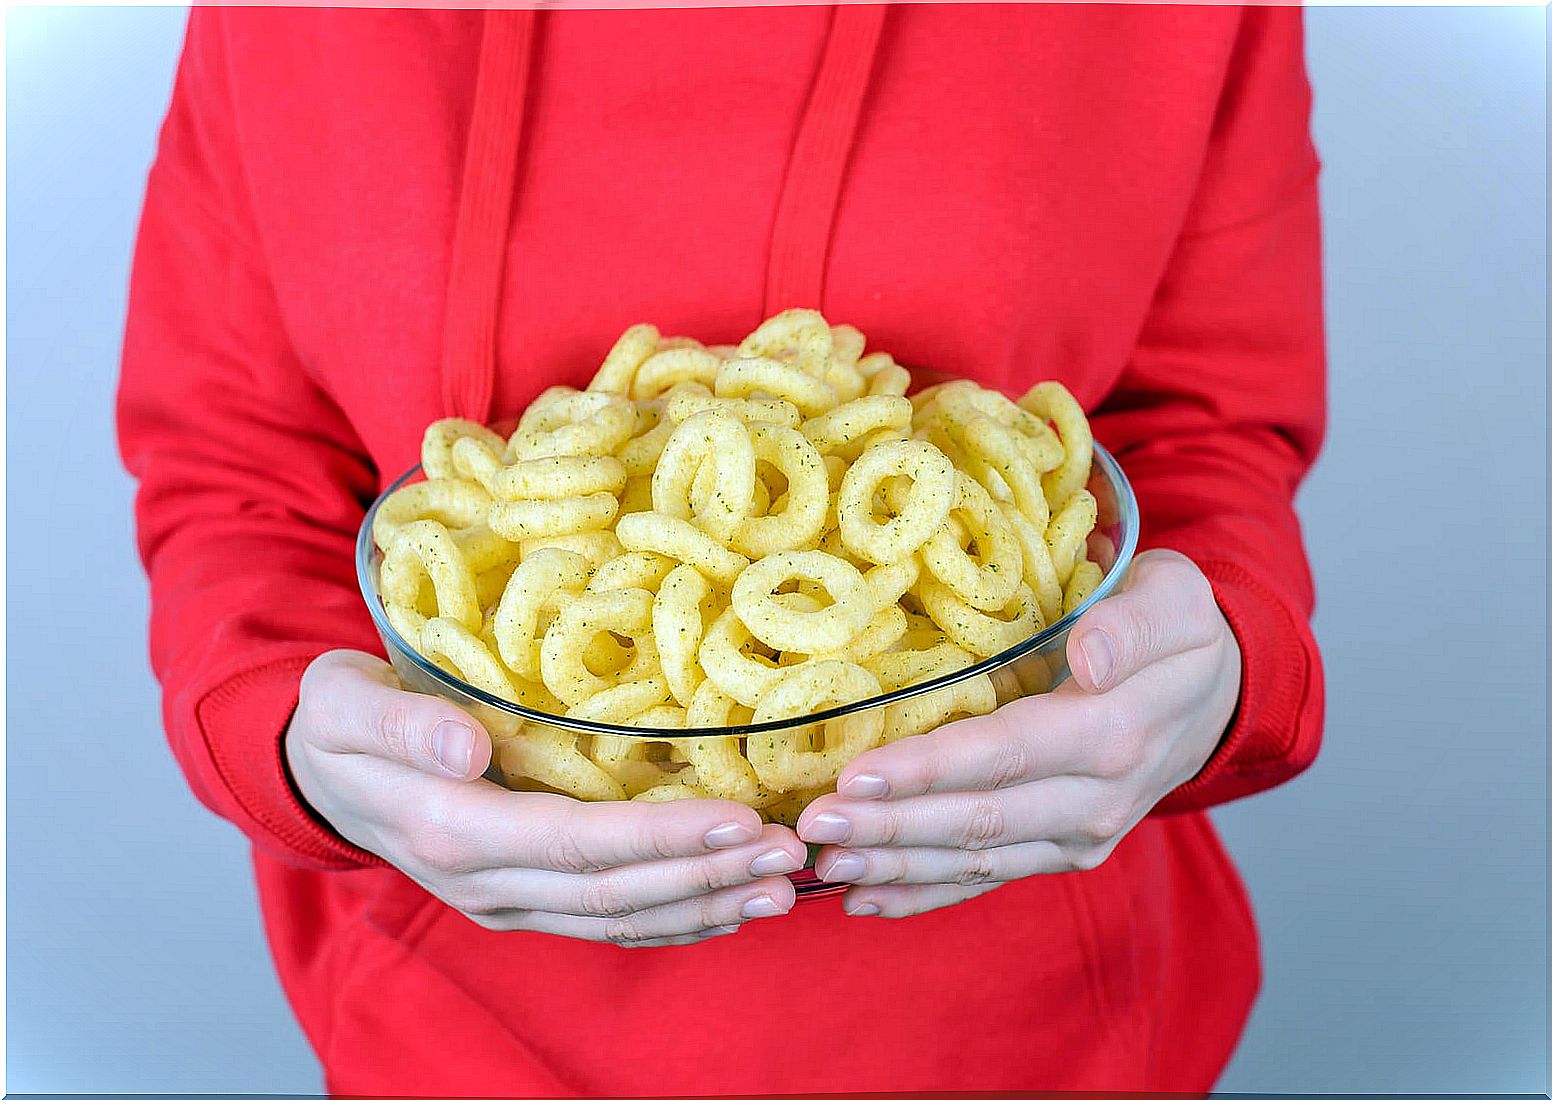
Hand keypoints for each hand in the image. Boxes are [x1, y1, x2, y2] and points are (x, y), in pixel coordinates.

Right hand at [285, 651, 805, 945]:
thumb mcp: (344, 701)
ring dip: (701, 905)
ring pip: (615, 918)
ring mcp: (501, 900)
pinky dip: (669, 920)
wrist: (315, 770)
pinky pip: (602, 922)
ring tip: (778, 885)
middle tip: (788, 852)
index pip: (575, 843)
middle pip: (611, 891)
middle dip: (705, 874)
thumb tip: (467, 748)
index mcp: (451, 830)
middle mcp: (483, 882)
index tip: (737, 820)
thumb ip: (400, 724)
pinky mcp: (517, 900)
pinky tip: (724, 908)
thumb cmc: (337, 720)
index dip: (660, 840)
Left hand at [795, 549, 1240, 917]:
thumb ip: (1135, 625)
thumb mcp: (1176, 600)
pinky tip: (865, 900)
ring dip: (897, 865)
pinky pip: (988, 879)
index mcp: (1115, 733)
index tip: (859, 774)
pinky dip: (925, 895)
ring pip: (976, 859)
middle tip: (815, 825)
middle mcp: (1096, 799)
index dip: (931, 769)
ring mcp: (1080, 836)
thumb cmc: (1178, 631)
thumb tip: (1090, 659)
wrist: (1218, 694)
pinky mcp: (1062, 852)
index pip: (1006, 755)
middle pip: (979, 819)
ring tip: (827, 863)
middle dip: (891, 826)